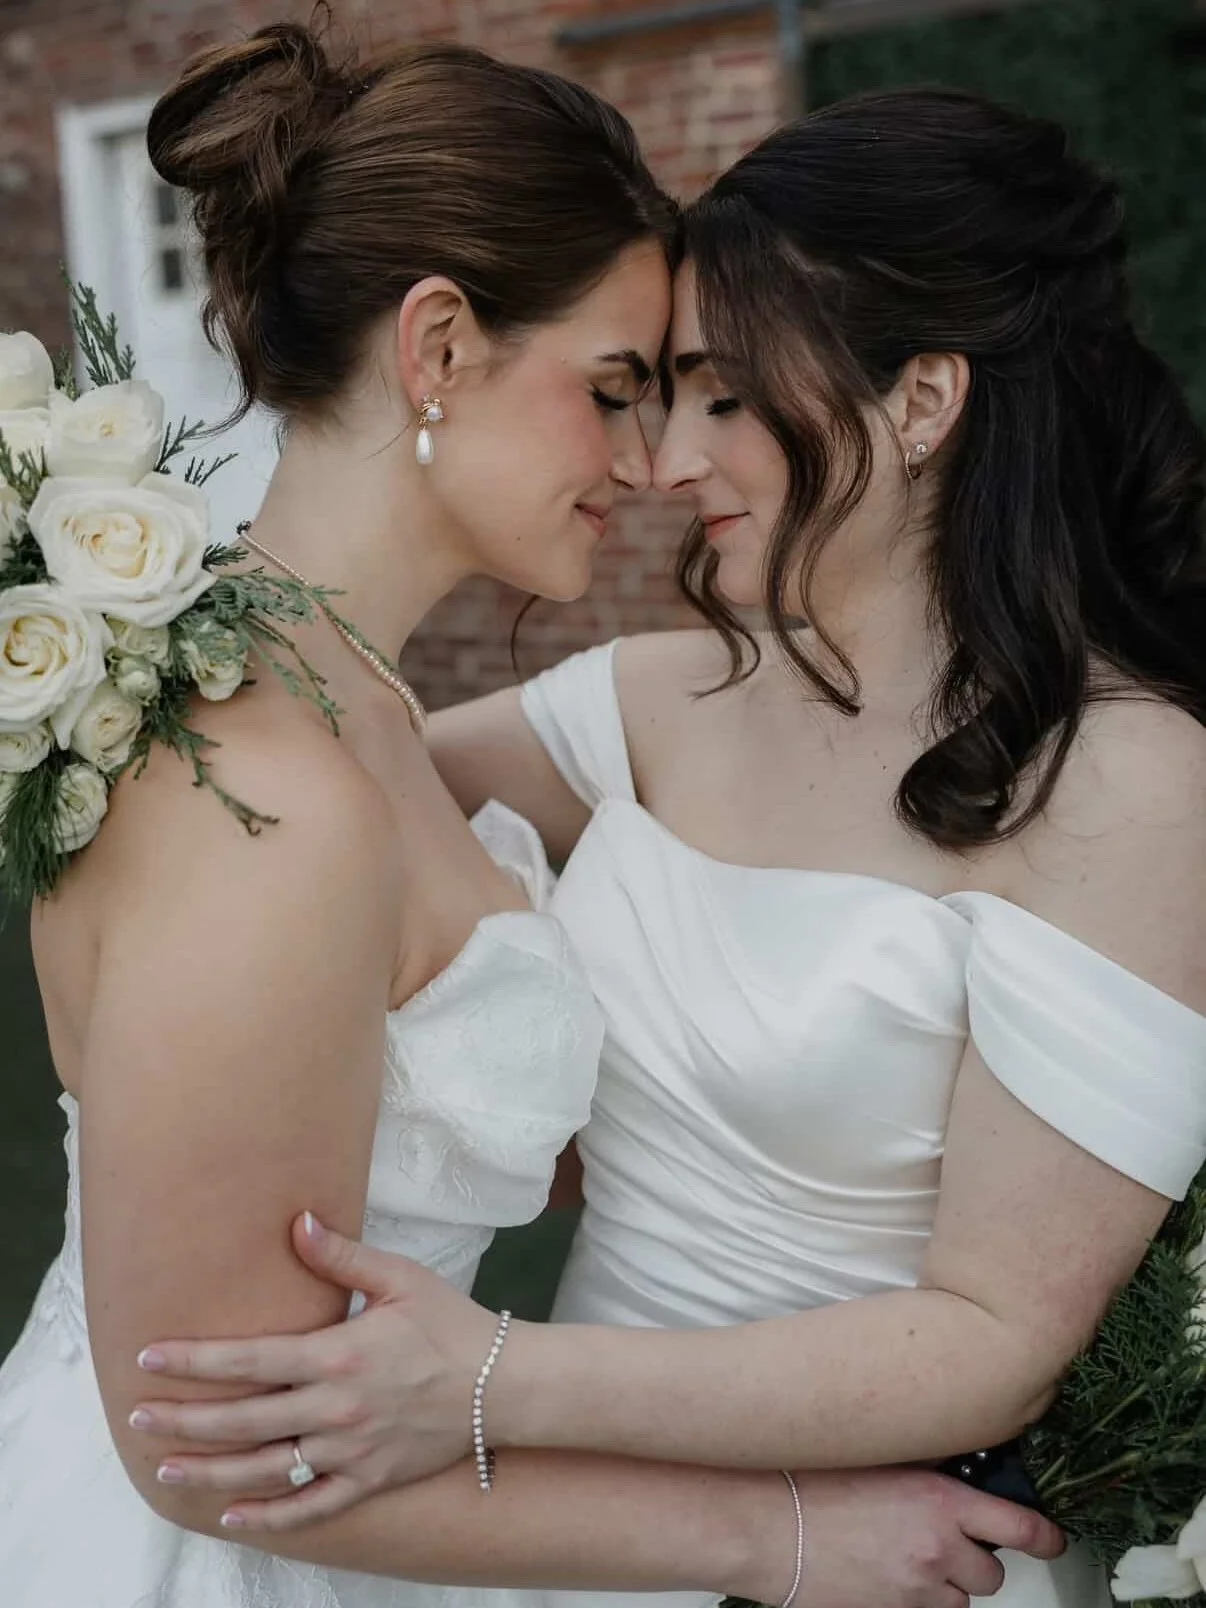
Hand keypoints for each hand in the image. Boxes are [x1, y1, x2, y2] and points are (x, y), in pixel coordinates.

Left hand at [129, 1214, 501, 1527]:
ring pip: (266, 1470)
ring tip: (166, 1471)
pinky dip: (267, 1518)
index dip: (195, 1360)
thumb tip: (296, 1222)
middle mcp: (336, 1409)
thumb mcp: (400, 1278)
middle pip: (243, 1421)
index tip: (149, 1357)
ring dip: (210, 1472)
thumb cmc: (450, 1324)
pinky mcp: (370, 1481)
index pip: (249, 1360)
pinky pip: (310, 1509)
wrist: (503, 1385)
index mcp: (337, 1355)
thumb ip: (342, 1255)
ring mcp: (351, 1452)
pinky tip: (231, 1516)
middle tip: (137, 1419)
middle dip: (184, 1421)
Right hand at [732, 1467, 1064, 1607]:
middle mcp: (939, 1549)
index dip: (1045, 1538)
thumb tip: (955, 1475)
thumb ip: (928, 1472)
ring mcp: (917, 1589)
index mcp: (940, 1500)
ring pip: (962, 1601)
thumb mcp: (883, 1458)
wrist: (769, 1525)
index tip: (1052, 1539)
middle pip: (992, 1573)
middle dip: (974, 1560)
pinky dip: (919, 1600)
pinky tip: (890, 1578)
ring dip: (946, 1584)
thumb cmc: (813, 1481)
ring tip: (908, 1560)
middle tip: (944, 1541)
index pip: (1021, 1527)